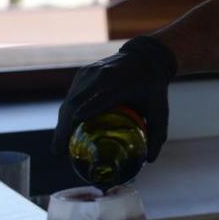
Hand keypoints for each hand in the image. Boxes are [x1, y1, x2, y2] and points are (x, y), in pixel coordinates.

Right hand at [51, 36, 178, 162]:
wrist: (145, 57)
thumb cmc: (153, 88)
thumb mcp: (160, 109)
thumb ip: (157, 134)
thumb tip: (150, 161)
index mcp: (122, 83)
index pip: (102, 97)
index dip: (88, 109)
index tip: (75, 125)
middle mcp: (102, 76)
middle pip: (77, 102)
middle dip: (64, 128)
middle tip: (59, 152)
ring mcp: (89, 73)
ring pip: (70, 100)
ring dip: (62, 124)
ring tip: (58, 147)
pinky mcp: (83, 73)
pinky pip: (72, 96)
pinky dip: (66, 115)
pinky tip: (64, 132)